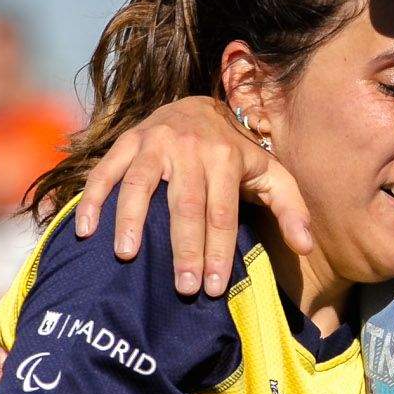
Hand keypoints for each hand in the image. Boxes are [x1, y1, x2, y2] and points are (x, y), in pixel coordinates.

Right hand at [72, 97, 312, 297]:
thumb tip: (307, 248)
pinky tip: (86, 230)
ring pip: (140, 185)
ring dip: (131, 221)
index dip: (218, 251)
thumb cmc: (236, 154)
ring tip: (126, 256)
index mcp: (225, 157)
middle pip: (185, 205)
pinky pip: (105, 171)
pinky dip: (93, 199)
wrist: (199, 105)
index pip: (222, 213)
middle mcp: (189, 146)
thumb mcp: (271, 175)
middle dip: (184, 248)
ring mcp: (153, 142)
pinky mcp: (126, 141)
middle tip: (182, 288)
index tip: (212, 288)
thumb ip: (291, 209)